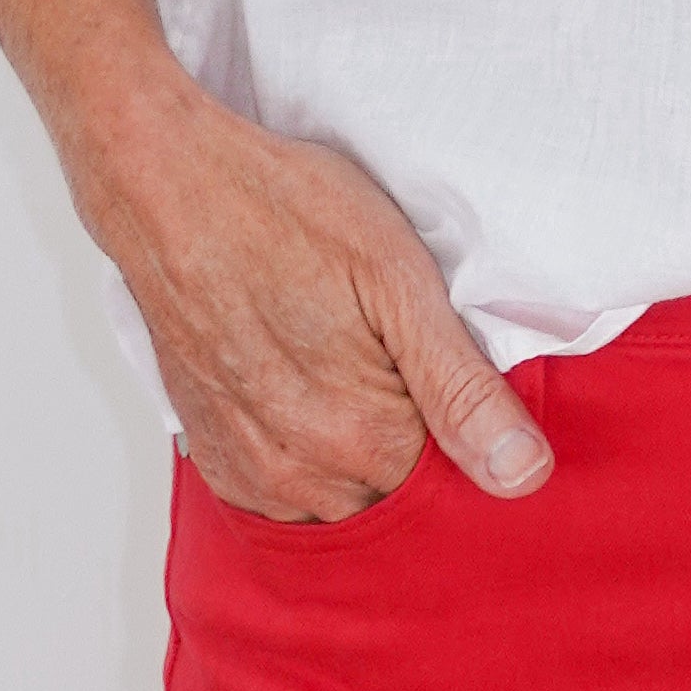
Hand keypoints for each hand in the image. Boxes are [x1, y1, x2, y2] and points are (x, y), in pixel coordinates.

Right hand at [87, 76, 553, 521]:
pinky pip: (283, 493)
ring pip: (339, 503)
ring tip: (351, 365)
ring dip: (359, 457)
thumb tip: (522, 476)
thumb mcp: (398, 278)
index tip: (453, 376)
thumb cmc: (285, 211)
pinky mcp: (211, 453)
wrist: (168, 187)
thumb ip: (462, 388)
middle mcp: (299, 474)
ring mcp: (248, 469)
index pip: (452, 487)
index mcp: (360, 437)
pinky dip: (308, 459)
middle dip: (414, 448)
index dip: (465, 430)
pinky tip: (309, 391)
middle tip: (399, 357)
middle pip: (394, 499)